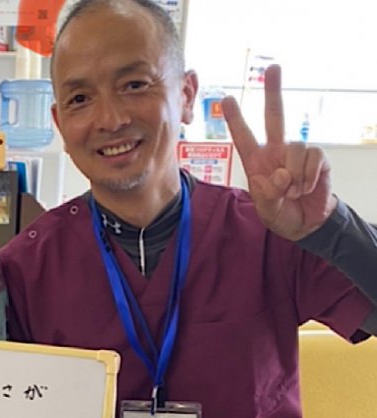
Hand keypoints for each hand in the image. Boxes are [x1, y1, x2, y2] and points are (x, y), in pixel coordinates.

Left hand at [222, 65, 335, 240]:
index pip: (243, 137)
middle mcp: (275, 152)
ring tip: (293, 192)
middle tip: (273, 68)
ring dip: (294, 175)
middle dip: (273, 92)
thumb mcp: (267, 211)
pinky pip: (313, 159)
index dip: (235, 119)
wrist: (306, 224)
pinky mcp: (317, 159)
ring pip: (294, 147)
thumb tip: (281, 174)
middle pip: (274, 117)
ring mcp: (296, 154)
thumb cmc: (281, 214)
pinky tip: (306, 188)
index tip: (226, 99)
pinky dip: (308, 177)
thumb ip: (269, 195)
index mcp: (256, 161)